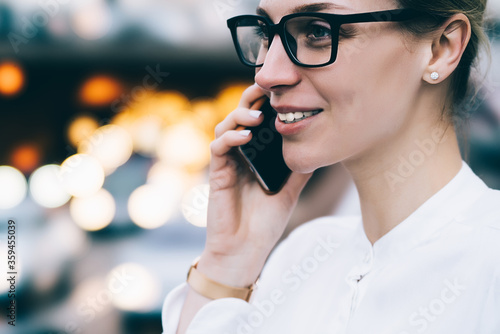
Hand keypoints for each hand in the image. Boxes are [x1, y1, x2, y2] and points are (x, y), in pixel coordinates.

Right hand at [198, 84, 312, 286]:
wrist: (245, 250)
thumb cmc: (266, 223)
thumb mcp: (291, 190)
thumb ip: (300, 168)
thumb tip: (320, 147)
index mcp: (256, 156)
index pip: (258, 122)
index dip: (265, 103)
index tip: (280, 90)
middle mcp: (241, 155)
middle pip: (240, 117)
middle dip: (250, 100)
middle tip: (265, 89)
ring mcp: (227, 163)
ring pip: (225, 127)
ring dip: (239, 116)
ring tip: (257, 114)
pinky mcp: (217, 173)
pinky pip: (218, 147)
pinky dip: (229, 137)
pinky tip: (245, 135)